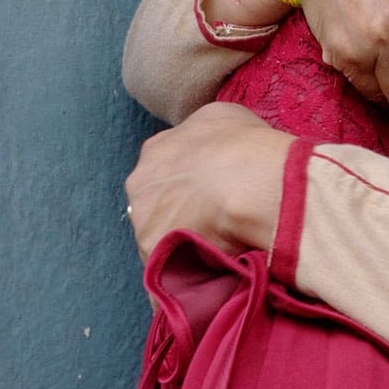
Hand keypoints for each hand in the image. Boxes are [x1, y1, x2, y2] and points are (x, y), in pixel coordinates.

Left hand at [125, 102, 290, 262]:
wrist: (249, 183)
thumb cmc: (244, 145)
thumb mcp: (224, 118)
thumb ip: (205, 137)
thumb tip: (212, 148)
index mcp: (155, 151)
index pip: (162, 170)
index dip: (185, 183)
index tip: (206, 192)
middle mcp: (139, 184)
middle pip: (154, 204)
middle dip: (177, 213)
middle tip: (210, 221)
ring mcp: (142, 220)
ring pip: (160, 237)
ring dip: (182, 243)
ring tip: (215, 246)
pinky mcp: (153, 252)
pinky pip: (168, 267)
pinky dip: (186, 270)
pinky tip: (211, 266)